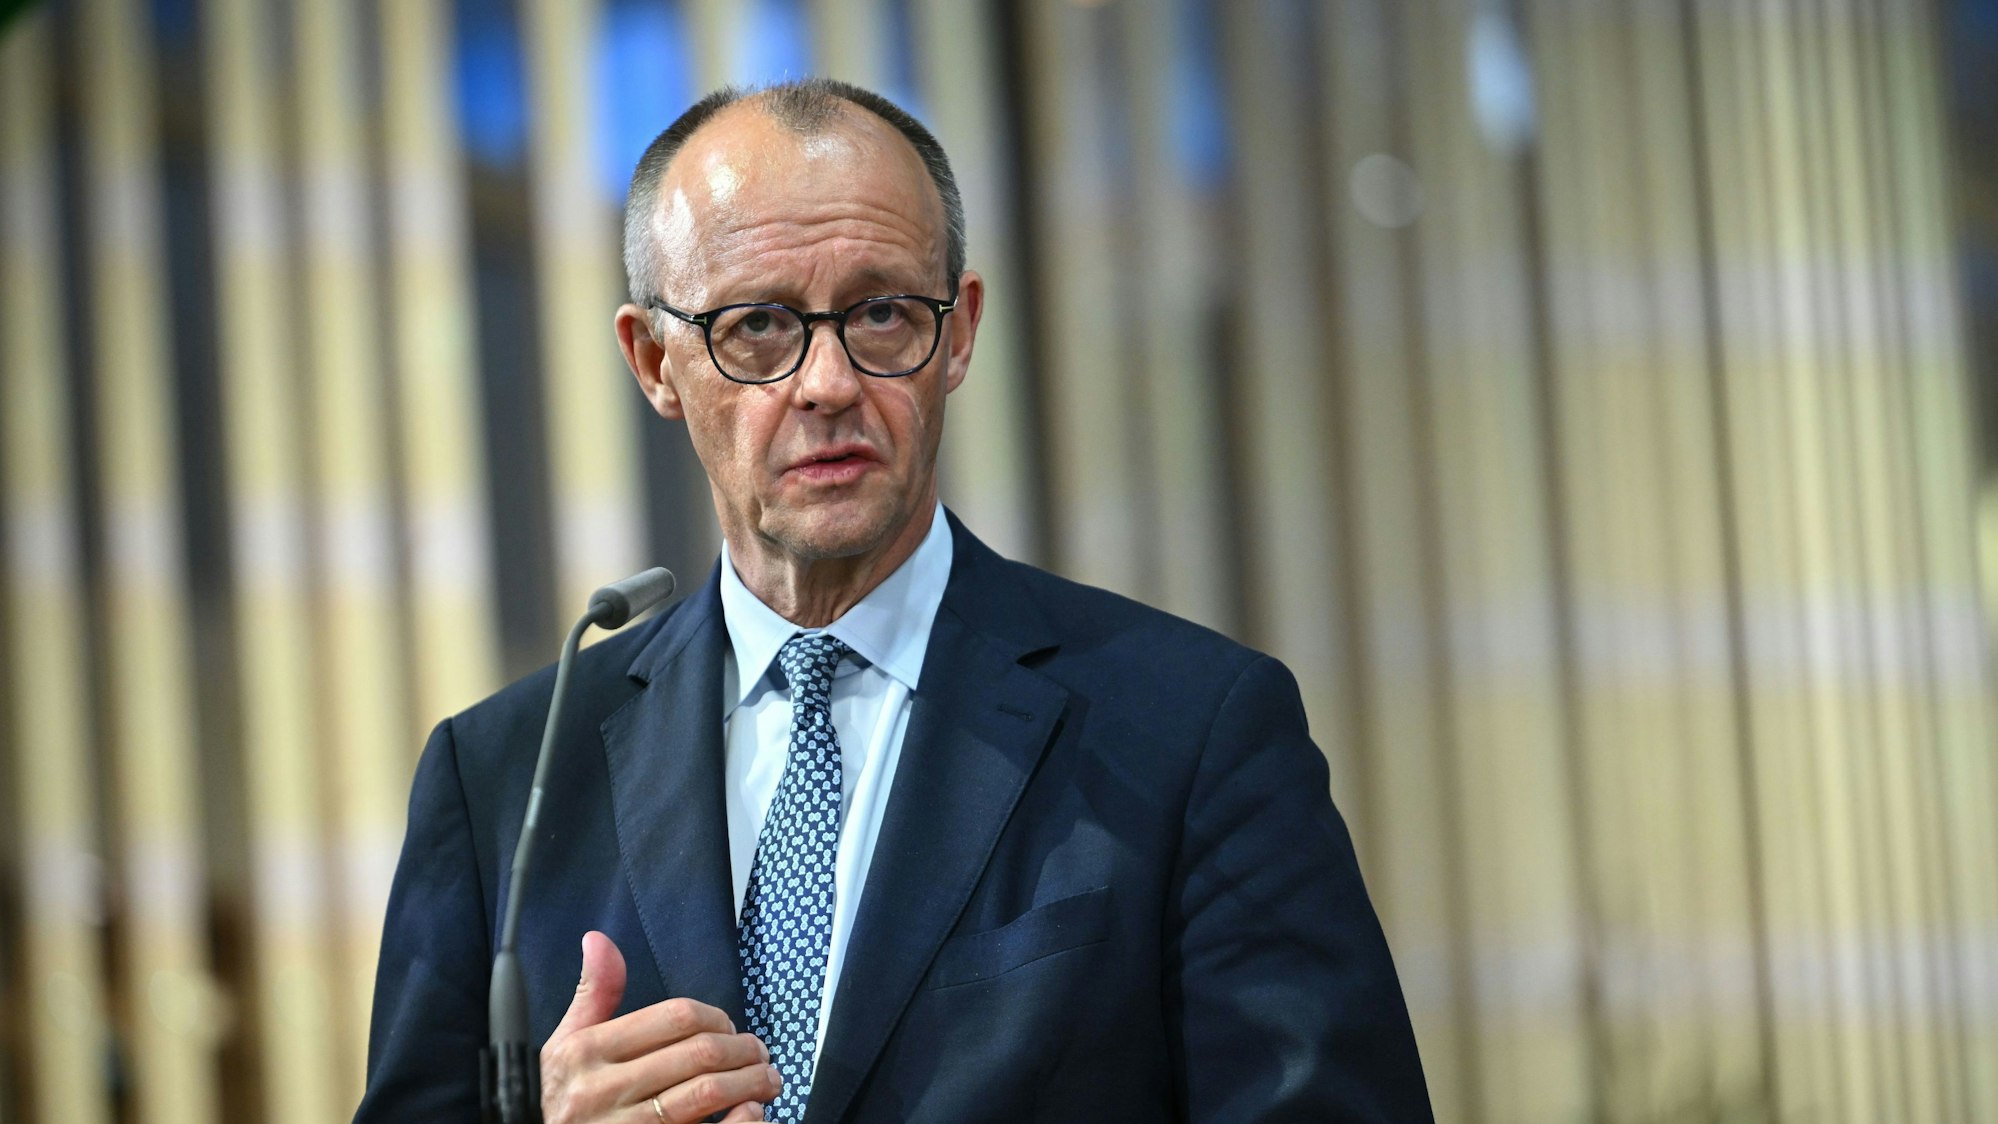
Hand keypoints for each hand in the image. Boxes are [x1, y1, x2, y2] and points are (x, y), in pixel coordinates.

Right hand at [540, 931, 780, 1121]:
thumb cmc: (561, 1104)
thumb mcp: (564, 1049)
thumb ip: (592, 996)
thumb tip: (598, 940)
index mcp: (586, 1052)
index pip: (674, 1017)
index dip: (717, 1018)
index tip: (730, 1028)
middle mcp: (603, 1090)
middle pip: (699, 1053)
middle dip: (744, 1050)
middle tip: (761, 1054)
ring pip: (708, 1093)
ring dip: (752, 1083)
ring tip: (766, 1081)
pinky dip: (742, 1123)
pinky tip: (751, 1114)